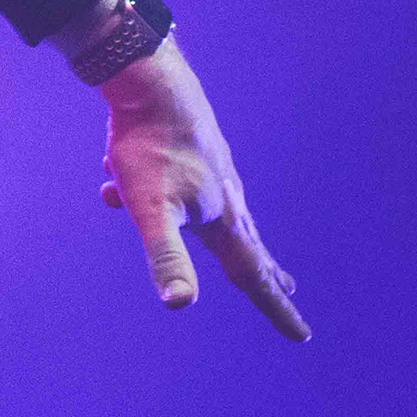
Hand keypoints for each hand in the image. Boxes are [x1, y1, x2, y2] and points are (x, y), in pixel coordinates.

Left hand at [97, 36, 308, 341]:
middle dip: (263, 273)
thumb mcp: (151, 208)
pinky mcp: (188, 150)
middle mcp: (225, 196)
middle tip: (287, 292)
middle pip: (247, 245)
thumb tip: (180, 303)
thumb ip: (166, 256)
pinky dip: (155, 191)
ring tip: (226, 247)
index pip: (253, 276)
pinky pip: (175, 181)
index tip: (302, 337)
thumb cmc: (151, 146)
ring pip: (215, 211)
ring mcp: (210, 170)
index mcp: (224, 217)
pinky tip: (115, 180)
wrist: (148, 80)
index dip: (276, 310)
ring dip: (221, 235)